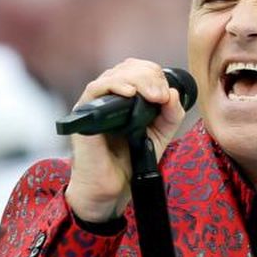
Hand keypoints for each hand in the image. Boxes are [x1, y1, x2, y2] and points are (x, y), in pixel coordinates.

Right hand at [64, 59, 186, 222]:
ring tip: (152, 96)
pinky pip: (96, 89)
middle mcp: (110, 96)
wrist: (112, 188)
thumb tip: (173, 92)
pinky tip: (129, 94)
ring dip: (138, 80)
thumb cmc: (131, 161)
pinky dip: (114, 86)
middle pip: (129, 67)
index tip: (166, 95)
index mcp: (127, 97)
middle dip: (150, 77)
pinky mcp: (84, 113)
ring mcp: (96, 103)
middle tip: (161, 96)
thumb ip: (171, 115)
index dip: (156, 76)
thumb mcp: (160, 134)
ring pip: (114, 74)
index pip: (140, 70)